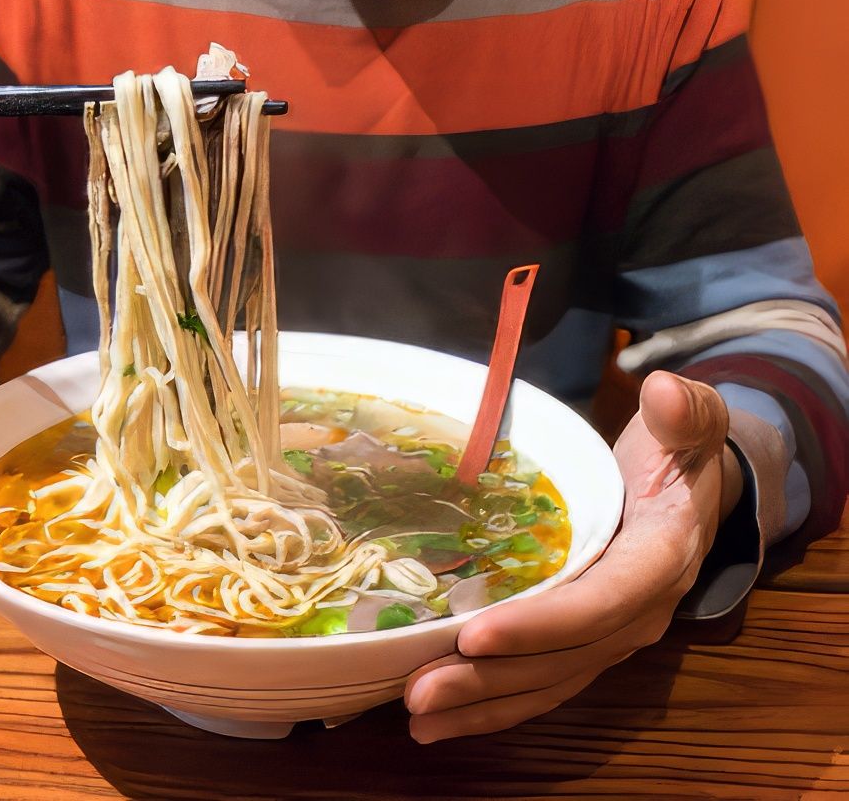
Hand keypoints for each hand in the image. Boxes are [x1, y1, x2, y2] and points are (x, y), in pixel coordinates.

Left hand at [404, 370, 742, 742]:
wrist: (695, 492)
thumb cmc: (676, 453)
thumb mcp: (687, 424)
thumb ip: (683, 412)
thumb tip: (663, 391)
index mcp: (659, 561)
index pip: (599, 604)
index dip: (541, 625)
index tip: (476, 634)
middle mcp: (635, 613)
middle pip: (560, 660)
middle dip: (489, 680)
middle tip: (418, 691)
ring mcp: (608, 636)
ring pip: (544, 683)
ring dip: (481, 705)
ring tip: (417, 716)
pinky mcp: (583, 645)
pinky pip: (540, 685)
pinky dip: (493, 706)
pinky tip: (440, 721)